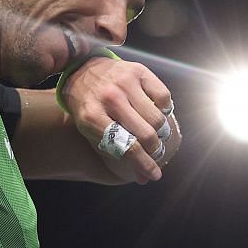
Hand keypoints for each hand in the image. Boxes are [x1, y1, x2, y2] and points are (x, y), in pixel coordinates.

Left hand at [61, 56, 181, 184]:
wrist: (81, 69)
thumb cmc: (87, 105)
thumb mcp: (90, 130)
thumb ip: (116, 153)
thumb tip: (144, 178)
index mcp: (93, 117)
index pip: (126, 147)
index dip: (144, 164)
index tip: (154, 174)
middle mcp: (110, 98)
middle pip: (146, 134)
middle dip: (155, 151)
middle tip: (156, 154)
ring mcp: (125, 82)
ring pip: (157, 117)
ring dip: (161, 132)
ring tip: (157, 135)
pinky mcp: (138, 70)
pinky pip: (164, 96)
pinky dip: (165, 109)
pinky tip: (158, 112)